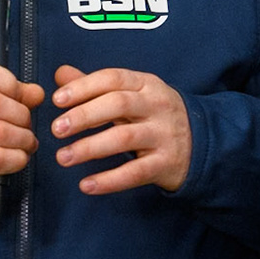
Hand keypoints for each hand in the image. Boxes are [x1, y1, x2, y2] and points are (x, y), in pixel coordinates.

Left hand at [49, 64, 190, 194]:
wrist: (202, 143)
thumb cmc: (156, 116)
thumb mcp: (132, 95)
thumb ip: (95, 87)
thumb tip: (60, 73)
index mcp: (146, 85)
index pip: (113, 79)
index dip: (84, 87)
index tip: (57, 100)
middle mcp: (157, 106)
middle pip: (118, 104)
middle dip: (84, 116)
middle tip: (56, 129)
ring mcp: (164, 135)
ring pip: (124, 138)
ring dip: (90, 148)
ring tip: (63, 157)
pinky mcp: (166, 163)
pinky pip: (136, 172)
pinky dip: (110, 180)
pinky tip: (87, 185)